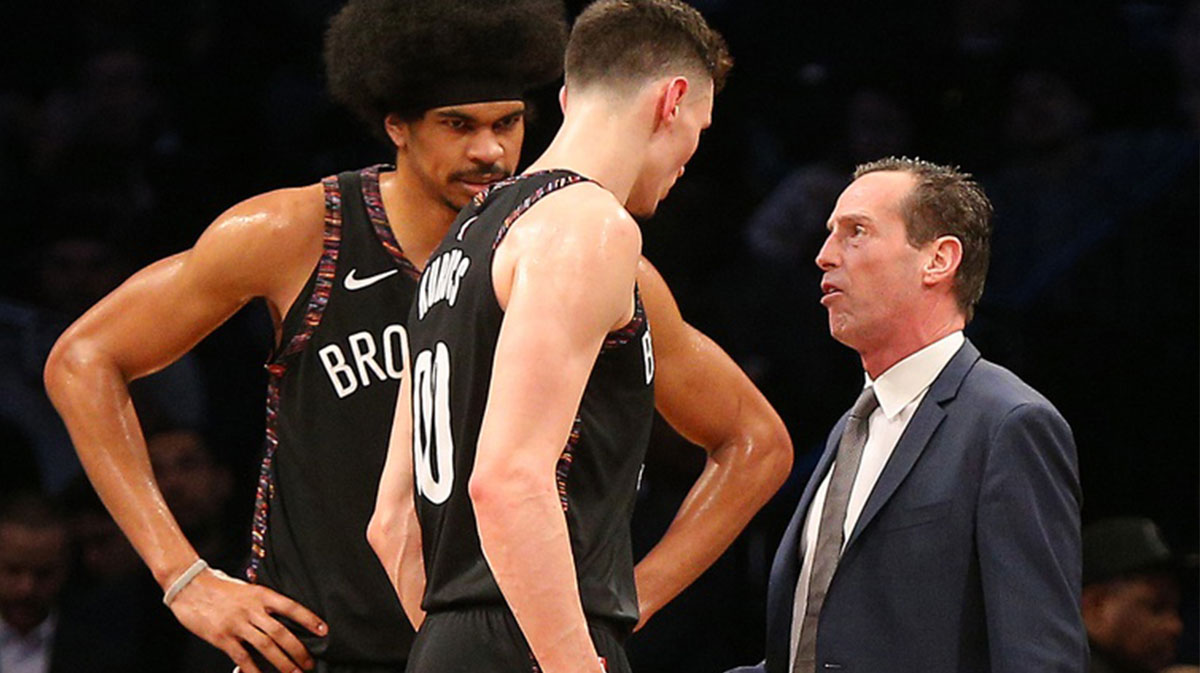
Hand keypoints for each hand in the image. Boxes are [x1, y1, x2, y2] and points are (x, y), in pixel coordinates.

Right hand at [167, 568, 326, 672]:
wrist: (189, 586)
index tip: (324, 631)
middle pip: (281, 632)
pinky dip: (254, 670)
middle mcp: (251, 609)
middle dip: (298, 650)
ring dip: (283, 663)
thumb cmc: (219, 587)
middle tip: (309, 663)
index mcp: (260, 594)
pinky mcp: (222, 637)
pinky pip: (242, 658)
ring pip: (266, 647)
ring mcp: (237, 624)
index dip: (309, 619)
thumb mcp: (246, 588)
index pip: (291, 607)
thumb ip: (262, 602)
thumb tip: (282, 617)